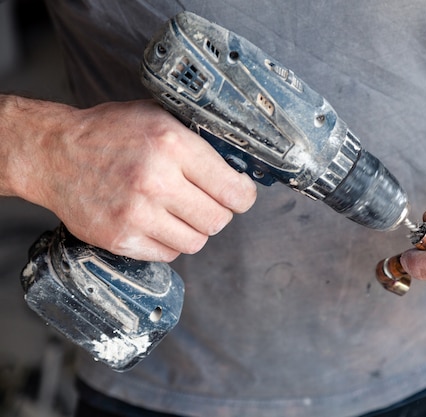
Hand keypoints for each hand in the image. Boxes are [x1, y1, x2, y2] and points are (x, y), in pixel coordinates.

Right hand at [18, 99, 256, 260]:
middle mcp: (156, 181)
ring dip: (194, 229)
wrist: (53, 153)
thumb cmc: (109, 133)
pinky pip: (168, 254)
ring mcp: (136, 214)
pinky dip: (169, 242)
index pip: (234, 190)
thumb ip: (198, 140)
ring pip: (196, 241)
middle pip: (218, 220)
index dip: (244, 196)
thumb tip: (238, 166)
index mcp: (172, 145)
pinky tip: (157, 223)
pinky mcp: (120, 238)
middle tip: (207, 202)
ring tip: (178, 211)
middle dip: (219, 212)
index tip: (240, 195)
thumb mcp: (157, 117)